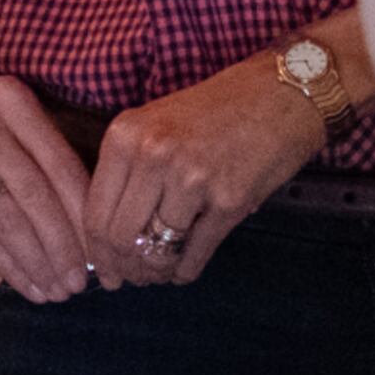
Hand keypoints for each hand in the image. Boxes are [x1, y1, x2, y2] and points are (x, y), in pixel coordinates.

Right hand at [0, 77, 93, 303]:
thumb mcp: (6, 127)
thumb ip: (44, 161)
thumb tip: (93, 231)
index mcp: (10, 98)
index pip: (59, 161)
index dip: (84, 212)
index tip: (103, 251)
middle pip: (35, 191)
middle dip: (64, 243)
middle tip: (80, 281)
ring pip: (7, 217)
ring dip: (38, 261)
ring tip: (57, 291)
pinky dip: (8, 266)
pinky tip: (28, 286)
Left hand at [80, 44, 331, 287]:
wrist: (279, 95)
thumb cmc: (214, 110)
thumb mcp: (155, 123)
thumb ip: (128, 170)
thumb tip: (108, 234)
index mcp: (126, 136)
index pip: (96, 213)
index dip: (98, 254)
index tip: (103, 272)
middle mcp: (153, 156)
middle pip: (121, 238)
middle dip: (124, 268)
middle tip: (132, 279)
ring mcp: (192, 179)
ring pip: (157, 251)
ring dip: (156, 272)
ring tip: (159, 273)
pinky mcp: (229, 201)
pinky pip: (195, 253)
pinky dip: (186, 271)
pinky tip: (184, 270)